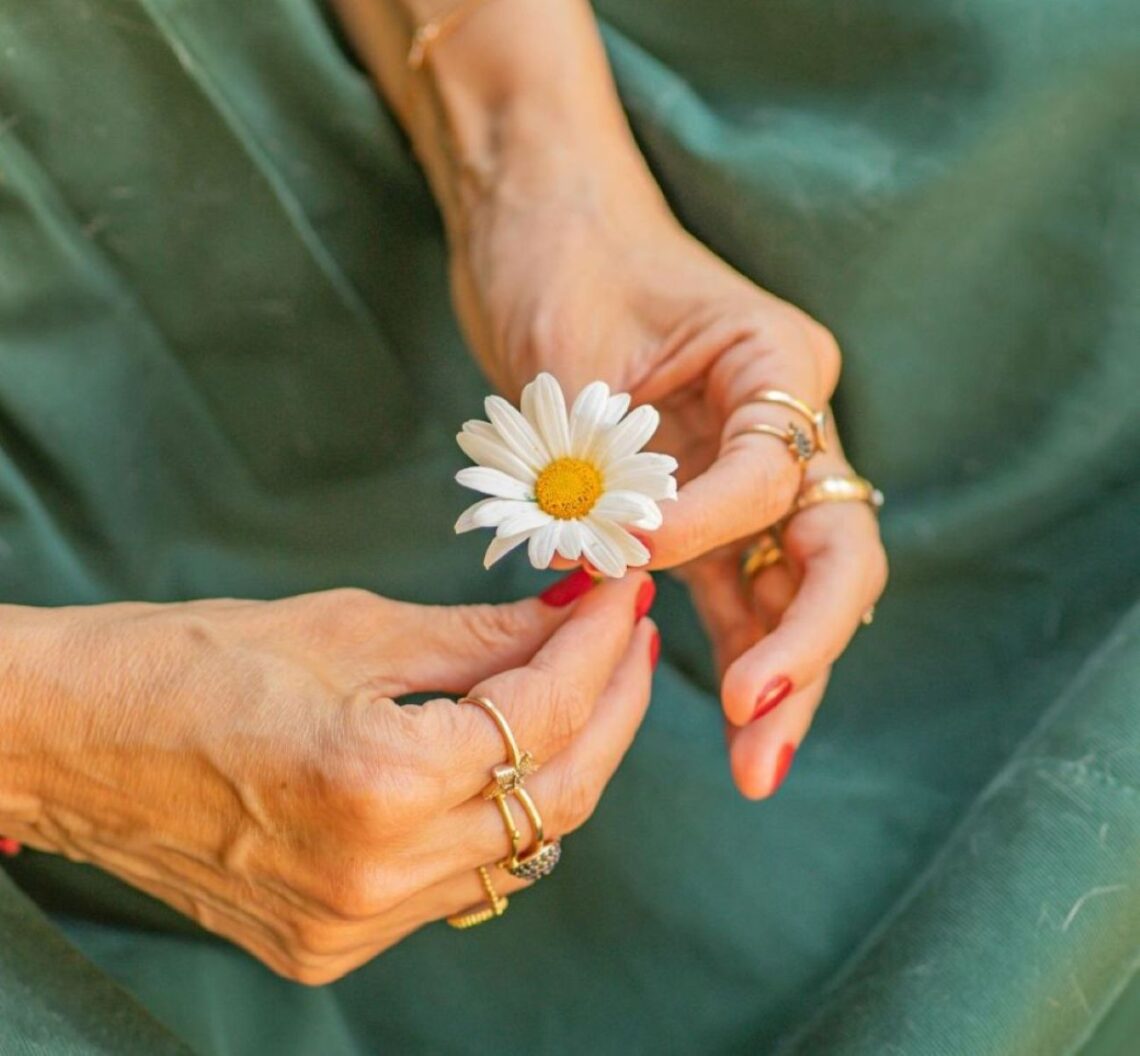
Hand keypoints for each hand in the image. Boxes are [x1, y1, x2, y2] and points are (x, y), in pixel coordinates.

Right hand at [0, 575, 655, 982]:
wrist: (72, 739)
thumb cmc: (188, 662)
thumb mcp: (349, 628)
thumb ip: (482, 635)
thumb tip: (573, 613)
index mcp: (376, 782)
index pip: (542, 713)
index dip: (599, 645)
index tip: (625, 594)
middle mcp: (377, 876)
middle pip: (558, 794)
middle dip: (611, 706)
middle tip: (631, 639)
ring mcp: (356, 924)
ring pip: (521, 846)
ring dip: (565, 761)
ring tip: (583, 685)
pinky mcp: (334, 942)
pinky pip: (463, 879)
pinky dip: (501, 813)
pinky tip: (508, 753)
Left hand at [447, 142, 886, 796]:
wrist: (535, 224)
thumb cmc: (559, 255)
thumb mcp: (580, 353)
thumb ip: (609, 466)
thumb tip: (604, 574)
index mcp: (777, 361)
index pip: (776, 473)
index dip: (709, 526)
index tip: (633, 549)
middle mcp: (784, 420)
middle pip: (829, 551)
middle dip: (803, 648)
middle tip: (760, 733)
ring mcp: (748, 467)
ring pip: (790, 585)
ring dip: (778, 672)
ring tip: (756, 765)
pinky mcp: (702, 501)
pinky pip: (733, 584)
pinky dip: (731, 643)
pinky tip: (728, 715)